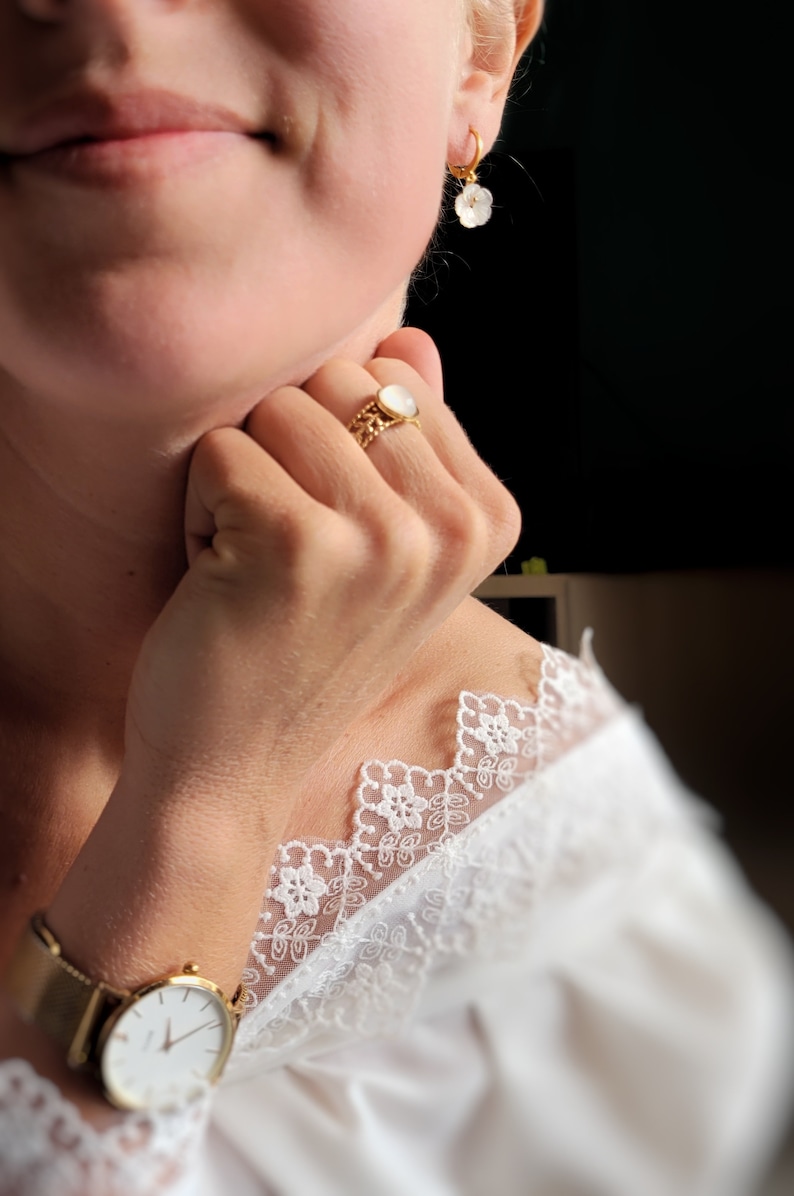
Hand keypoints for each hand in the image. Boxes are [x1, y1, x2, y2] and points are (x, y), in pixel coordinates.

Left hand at [121, 328, 519, 831]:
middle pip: (338, 379)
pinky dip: (200, 511)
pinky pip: (221, 450)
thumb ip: (409, 439)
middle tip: (289, 551)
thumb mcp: (380, 545)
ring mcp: (385, 539)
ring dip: (243, 482)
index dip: (338, 444)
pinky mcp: (301, 546)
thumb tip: (413, 336)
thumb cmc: (298, 646)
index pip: (394, 375)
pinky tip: (223, 581)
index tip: (336, 534)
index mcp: (486, 518)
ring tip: (257, 564)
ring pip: (278, 407)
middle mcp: (450, 528)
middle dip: (289, 454)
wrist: (234, 765)